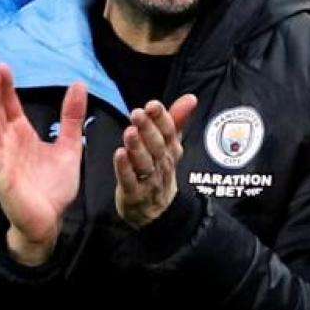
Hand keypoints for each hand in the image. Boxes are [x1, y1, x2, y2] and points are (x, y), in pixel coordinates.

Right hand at [0, 62, 86, 264]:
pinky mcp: (0, 175)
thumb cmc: (54, 186)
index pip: (10, 105)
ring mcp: (2, 159)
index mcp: (21, 135)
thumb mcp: (69, 146)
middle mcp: (8, 143)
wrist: (50, 220)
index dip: (6, 87)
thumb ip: (71, 117)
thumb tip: (78, 84)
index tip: (3, 66)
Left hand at [113, 94, 197, 228]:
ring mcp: (149, 180)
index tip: (153, 104)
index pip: (170, 131)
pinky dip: (124, 168)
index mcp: (170, 149)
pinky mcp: (134, 193)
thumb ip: (176, 120)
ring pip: (144, 163)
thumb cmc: (160, 170)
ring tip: (129, 132)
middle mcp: (162, 163)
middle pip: (157, 145)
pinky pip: (129, 180)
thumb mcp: (170, 145)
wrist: (157, 211)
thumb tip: (191, 98)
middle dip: (148, 129)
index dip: (162, 118)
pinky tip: (118, 154)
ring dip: (137, 147)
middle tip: (137, 113)